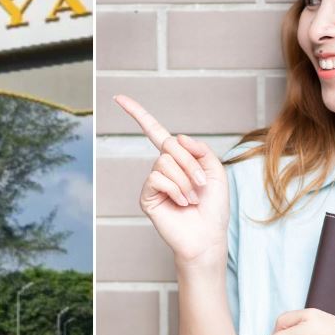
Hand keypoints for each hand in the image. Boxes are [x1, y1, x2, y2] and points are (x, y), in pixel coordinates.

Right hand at [113, 94, 228, 268]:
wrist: (207, 237)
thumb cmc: (213, 208)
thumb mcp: (215, 171)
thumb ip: (199, 149)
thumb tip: (176, 137)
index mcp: (178, 159)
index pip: (154, 132)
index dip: (137, 114)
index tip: (118, 97)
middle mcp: (162, 168)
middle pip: (170, 145)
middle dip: (191, 164)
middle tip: (201, 185)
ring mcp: (153, 182)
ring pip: (165, 162)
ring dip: (185, 180)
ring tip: (192, 198)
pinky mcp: (146, 197)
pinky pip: (157, 178)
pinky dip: (175, 189)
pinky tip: (181, 203)